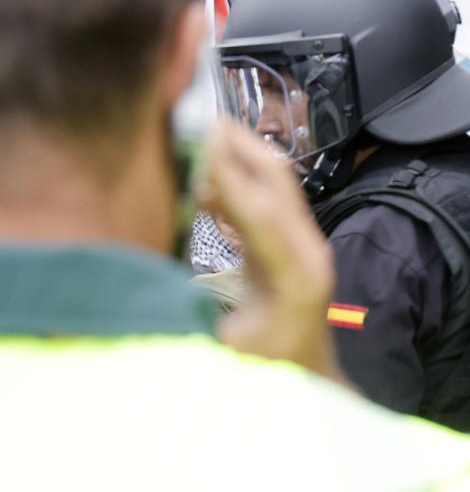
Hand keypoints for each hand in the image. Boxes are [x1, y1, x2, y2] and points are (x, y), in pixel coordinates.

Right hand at [198, 122, 341, 380]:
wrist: (309, 383)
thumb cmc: (267, 377)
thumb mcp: (222, 353)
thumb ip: (186, 315)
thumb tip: (137, 282)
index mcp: (296, 276)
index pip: (260, 208)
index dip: (224, 169)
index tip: (187, 131)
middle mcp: (309, 249)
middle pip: (274, 174)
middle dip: (228, 139)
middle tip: (176, 108)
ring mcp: (305, 241)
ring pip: (271, 177)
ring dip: (228, 150)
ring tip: (178, 128)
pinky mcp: (292, 240)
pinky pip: (262, 193)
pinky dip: (229, 174)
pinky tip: (191, 169)